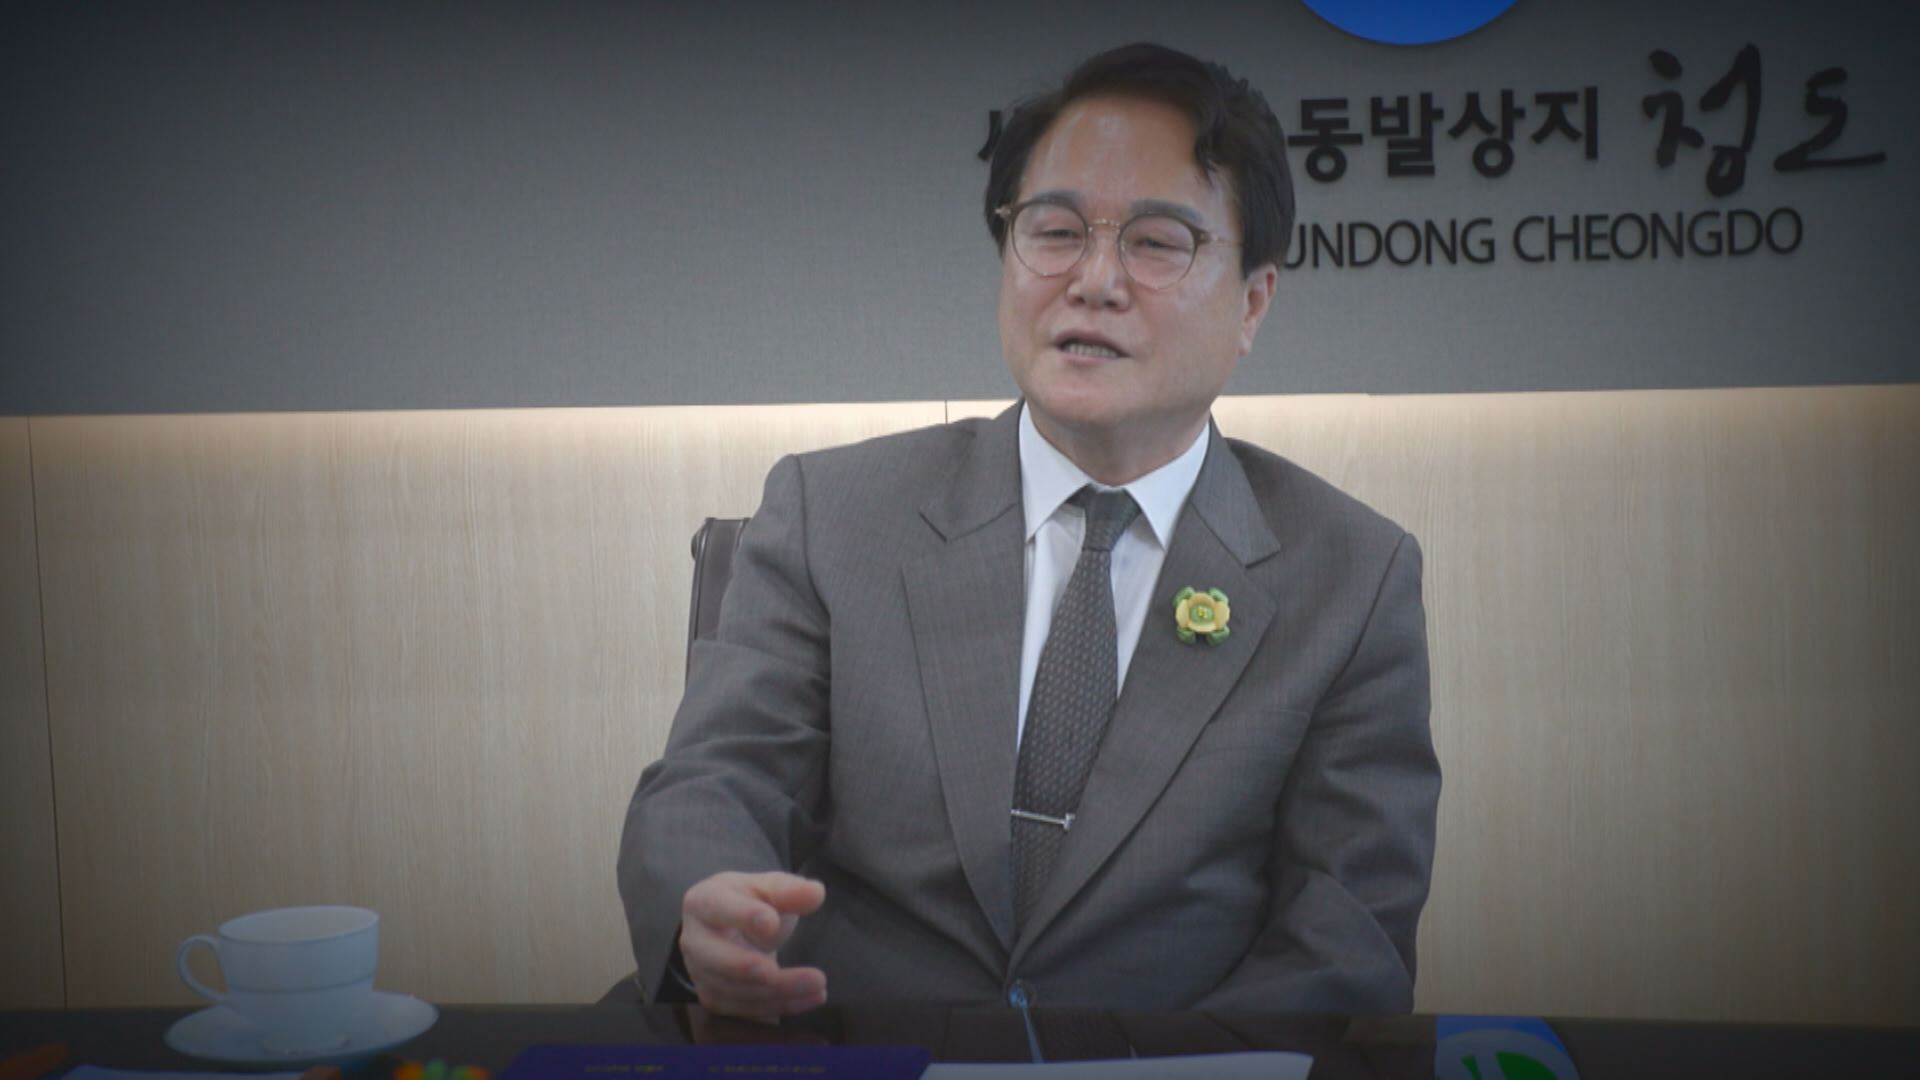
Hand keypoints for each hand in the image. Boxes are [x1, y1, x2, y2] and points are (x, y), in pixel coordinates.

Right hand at [679, 871, 827, 1021]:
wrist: (731, 928)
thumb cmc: (748, 902)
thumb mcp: (767, 888)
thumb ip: (788, 890)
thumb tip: (816, 893)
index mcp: (703, 902)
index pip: (719, 908)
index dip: (745, 917)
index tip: (772, 924)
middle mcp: (694, 940)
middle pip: (719, 959)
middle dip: (755, 968)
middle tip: (788, 971)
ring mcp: (699, 972)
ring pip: (735, 989)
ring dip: (779, 991)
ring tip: (817, 984)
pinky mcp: (713, 997)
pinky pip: (745, 1009)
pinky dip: (780, 1005)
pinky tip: (810, 998)